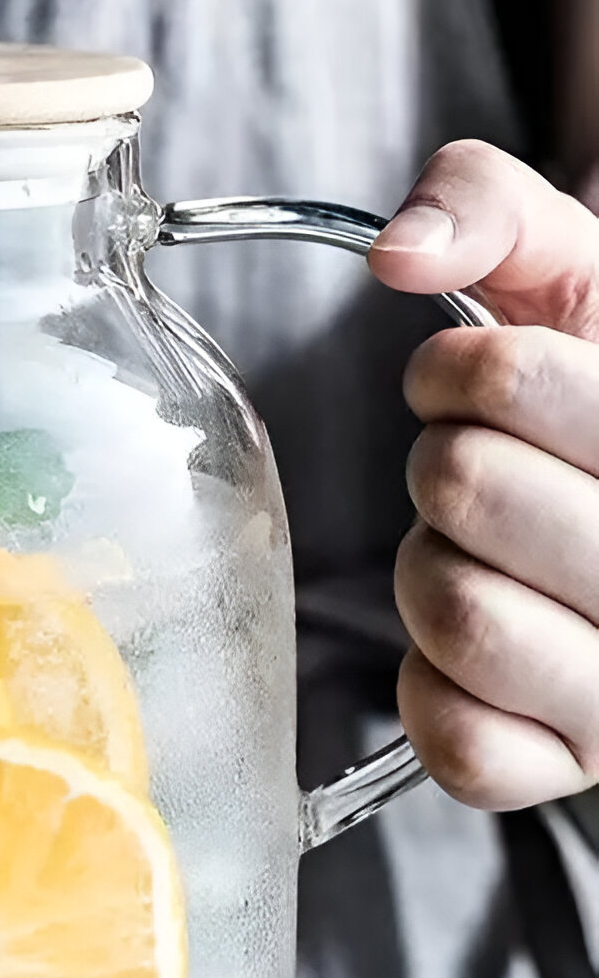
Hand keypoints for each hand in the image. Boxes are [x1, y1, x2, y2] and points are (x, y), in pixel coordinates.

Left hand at [370, 139, 598, 808]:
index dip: (455, 368)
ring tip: (485, 556)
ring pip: (450, 608)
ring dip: (430, 568)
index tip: (476, 382)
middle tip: (482, 472)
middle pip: (461, 486)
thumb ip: (493, 210)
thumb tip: (400, 255)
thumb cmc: (598, 407)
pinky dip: (432, 687)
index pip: (506, 378)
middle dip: (441, 462)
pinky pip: (451, 736)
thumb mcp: (576, 278)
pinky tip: (480, 648)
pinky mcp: (572, 767)